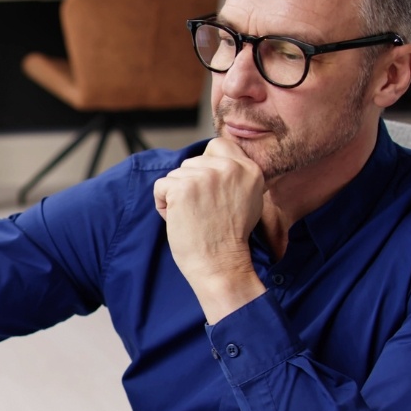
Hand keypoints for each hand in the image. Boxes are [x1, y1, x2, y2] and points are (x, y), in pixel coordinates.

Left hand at [154, 138, 266, 322]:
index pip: (217, 146)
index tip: (209, 192)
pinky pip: (161, 187)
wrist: (221, 265)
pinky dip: (163, 205)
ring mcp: (205, 176)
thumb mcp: (249, 200)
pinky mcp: (182, 187)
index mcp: (248, 169)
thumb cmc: (230, 239)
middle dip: (191, 185)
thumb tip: (213, 161)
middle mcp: (229, 167)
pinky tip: (179, 220)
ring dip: (177, 197)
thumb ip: (236, 177)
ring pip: (176, 175)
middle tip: (204, 212)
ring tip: (194, 218)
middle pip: (192, 162)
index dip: (206, 166)